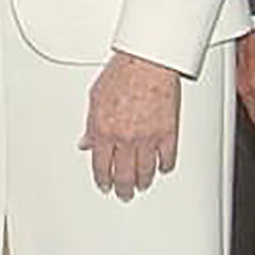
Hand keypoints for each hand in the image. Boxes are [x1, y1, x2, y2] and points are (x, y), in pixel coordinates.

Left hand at [82, 50, 180, 199]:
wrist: (148, 62)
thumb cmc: (122, 73)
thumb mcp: (95, 97)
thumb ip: (91, 125)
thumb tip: (85, 142)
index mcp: (104, 130)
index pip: (101, 166)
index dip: (102, 179)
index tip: (104, 184)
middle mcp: (125, 138)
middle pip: (124, 175)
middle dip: (122, 188)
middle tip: (123, 193)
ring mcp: (148, 138)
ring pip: (145, 172)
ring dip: (142, 182)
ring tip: (140, 185)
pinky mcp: (168, 134)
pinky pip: (167, 159)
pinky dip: (163, 166)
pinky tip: (161, 167)